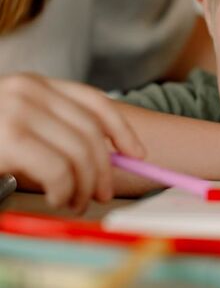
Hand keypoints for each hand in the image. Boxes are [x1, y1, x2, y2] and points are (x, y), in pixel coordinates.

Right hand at [0, 73, 144, 211]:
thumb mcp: (18, 123)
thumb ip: (55, 128)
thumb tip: (106, 158)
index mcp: (37, 84)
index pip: (94, 100)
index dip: (122, 129)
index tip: (138, 154)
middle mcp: (30, 90)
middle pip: (91, 130)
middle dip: (104, 168)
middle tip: (102, 194)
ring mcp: (18, 111)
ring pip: (79, 152)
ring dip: (84, 186)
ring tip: (76, 203)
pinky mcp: (8, 139)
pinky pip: (58, 170)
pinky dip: (64, 191)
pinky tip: (57, 199)